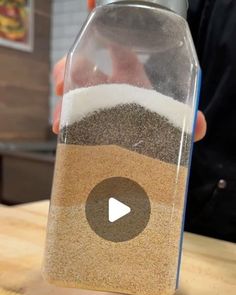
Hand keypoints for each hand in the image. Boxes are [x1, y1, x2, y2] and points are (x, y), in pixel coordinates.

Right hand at [53, 55, 206, 141]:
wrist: (145, 153)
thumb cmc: (158, 127)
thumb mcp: (169, 120)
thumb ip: (185, 122)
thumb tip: (199, 127)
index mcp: (130, 78)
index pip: (119, 53)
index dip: (110, 43)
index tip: (99, 43)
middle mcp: (108, 89)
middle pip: (83, 71)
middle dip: (68, 73)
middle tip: (60, 83)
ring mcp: (95, 107)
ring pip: (72, 97)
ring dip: (63, 105)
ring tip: (59, 120)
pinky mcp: (87, 128)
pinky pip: (72, 122)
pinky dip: (65, 128)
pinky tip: (62, 135)